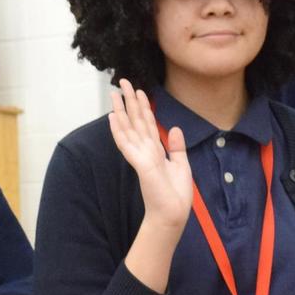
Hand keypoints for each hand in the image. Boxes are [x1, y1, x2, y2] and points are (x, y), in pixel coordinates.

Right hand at [108, 78, 192, 229]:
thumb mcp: (181, 165)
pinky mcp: (140, 163)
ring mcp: (140, 156)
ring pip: (128, 128)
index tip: (140, 91)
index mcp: (155, 150)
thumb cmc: (175, 194)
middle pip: (136, 120)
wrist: (173, 213)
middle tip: (123, 81)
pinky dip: (119, 130)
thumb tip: (176, 128)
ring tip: (114, 93)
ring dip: (121, 110)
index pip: (147, 123)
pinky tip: (113, 118)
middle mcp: (145, 150)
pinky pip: (127, 144)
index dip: (143, 106)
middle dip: (130, 101)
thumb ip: (177, 147)